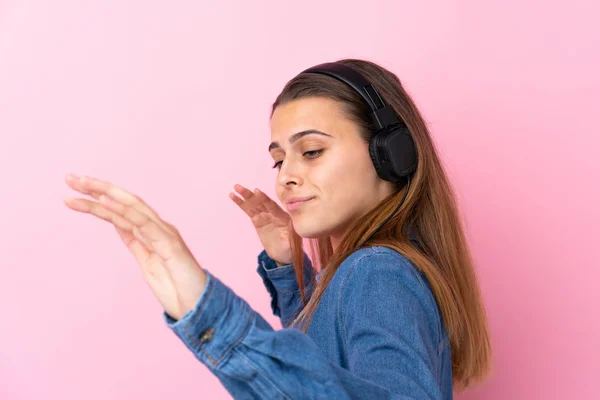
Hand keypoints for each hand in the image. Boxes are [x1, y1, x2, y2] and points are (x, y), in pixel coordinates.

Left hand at [63, 173, 206, 319]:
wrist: (197, 305)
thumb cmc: (176, 287)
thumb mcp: (146, 262)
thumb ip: (134, 241)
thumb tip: (118, 225)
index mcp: (152, 232)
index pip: (122, 209)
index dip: (99, 197)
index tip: (75, 190)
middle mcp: (159, 227)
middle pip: (126, 201)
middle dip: (98, 188)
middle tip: (71, 178)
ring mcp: (165, 234)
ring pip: (132, 208)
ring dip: (105, 195)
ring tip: (82, 185)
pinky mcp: (170, 245)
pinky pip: (144, 224)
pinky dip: (125, 211)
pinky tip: (106, 202)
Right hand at [230, 185, 291, 265]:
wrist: (283, 254)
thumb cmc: (290, 248)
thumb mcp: (292, 244)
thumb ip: (289, 236)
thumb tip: (288, 230)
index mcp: (283, 217)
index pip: (272, 206)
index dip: (264, 199)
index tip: (257, 191)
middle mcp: (274, 213)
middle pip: (261, 202)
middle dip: (251, 195)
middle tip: (240, 187)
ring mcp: (265, 216)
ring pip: (254, 205)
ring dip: (245, 196)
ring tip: (235, 188)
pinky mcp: (257, 220)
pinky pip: (249, 211)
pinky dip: (242, 204)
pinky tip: (234, 197)